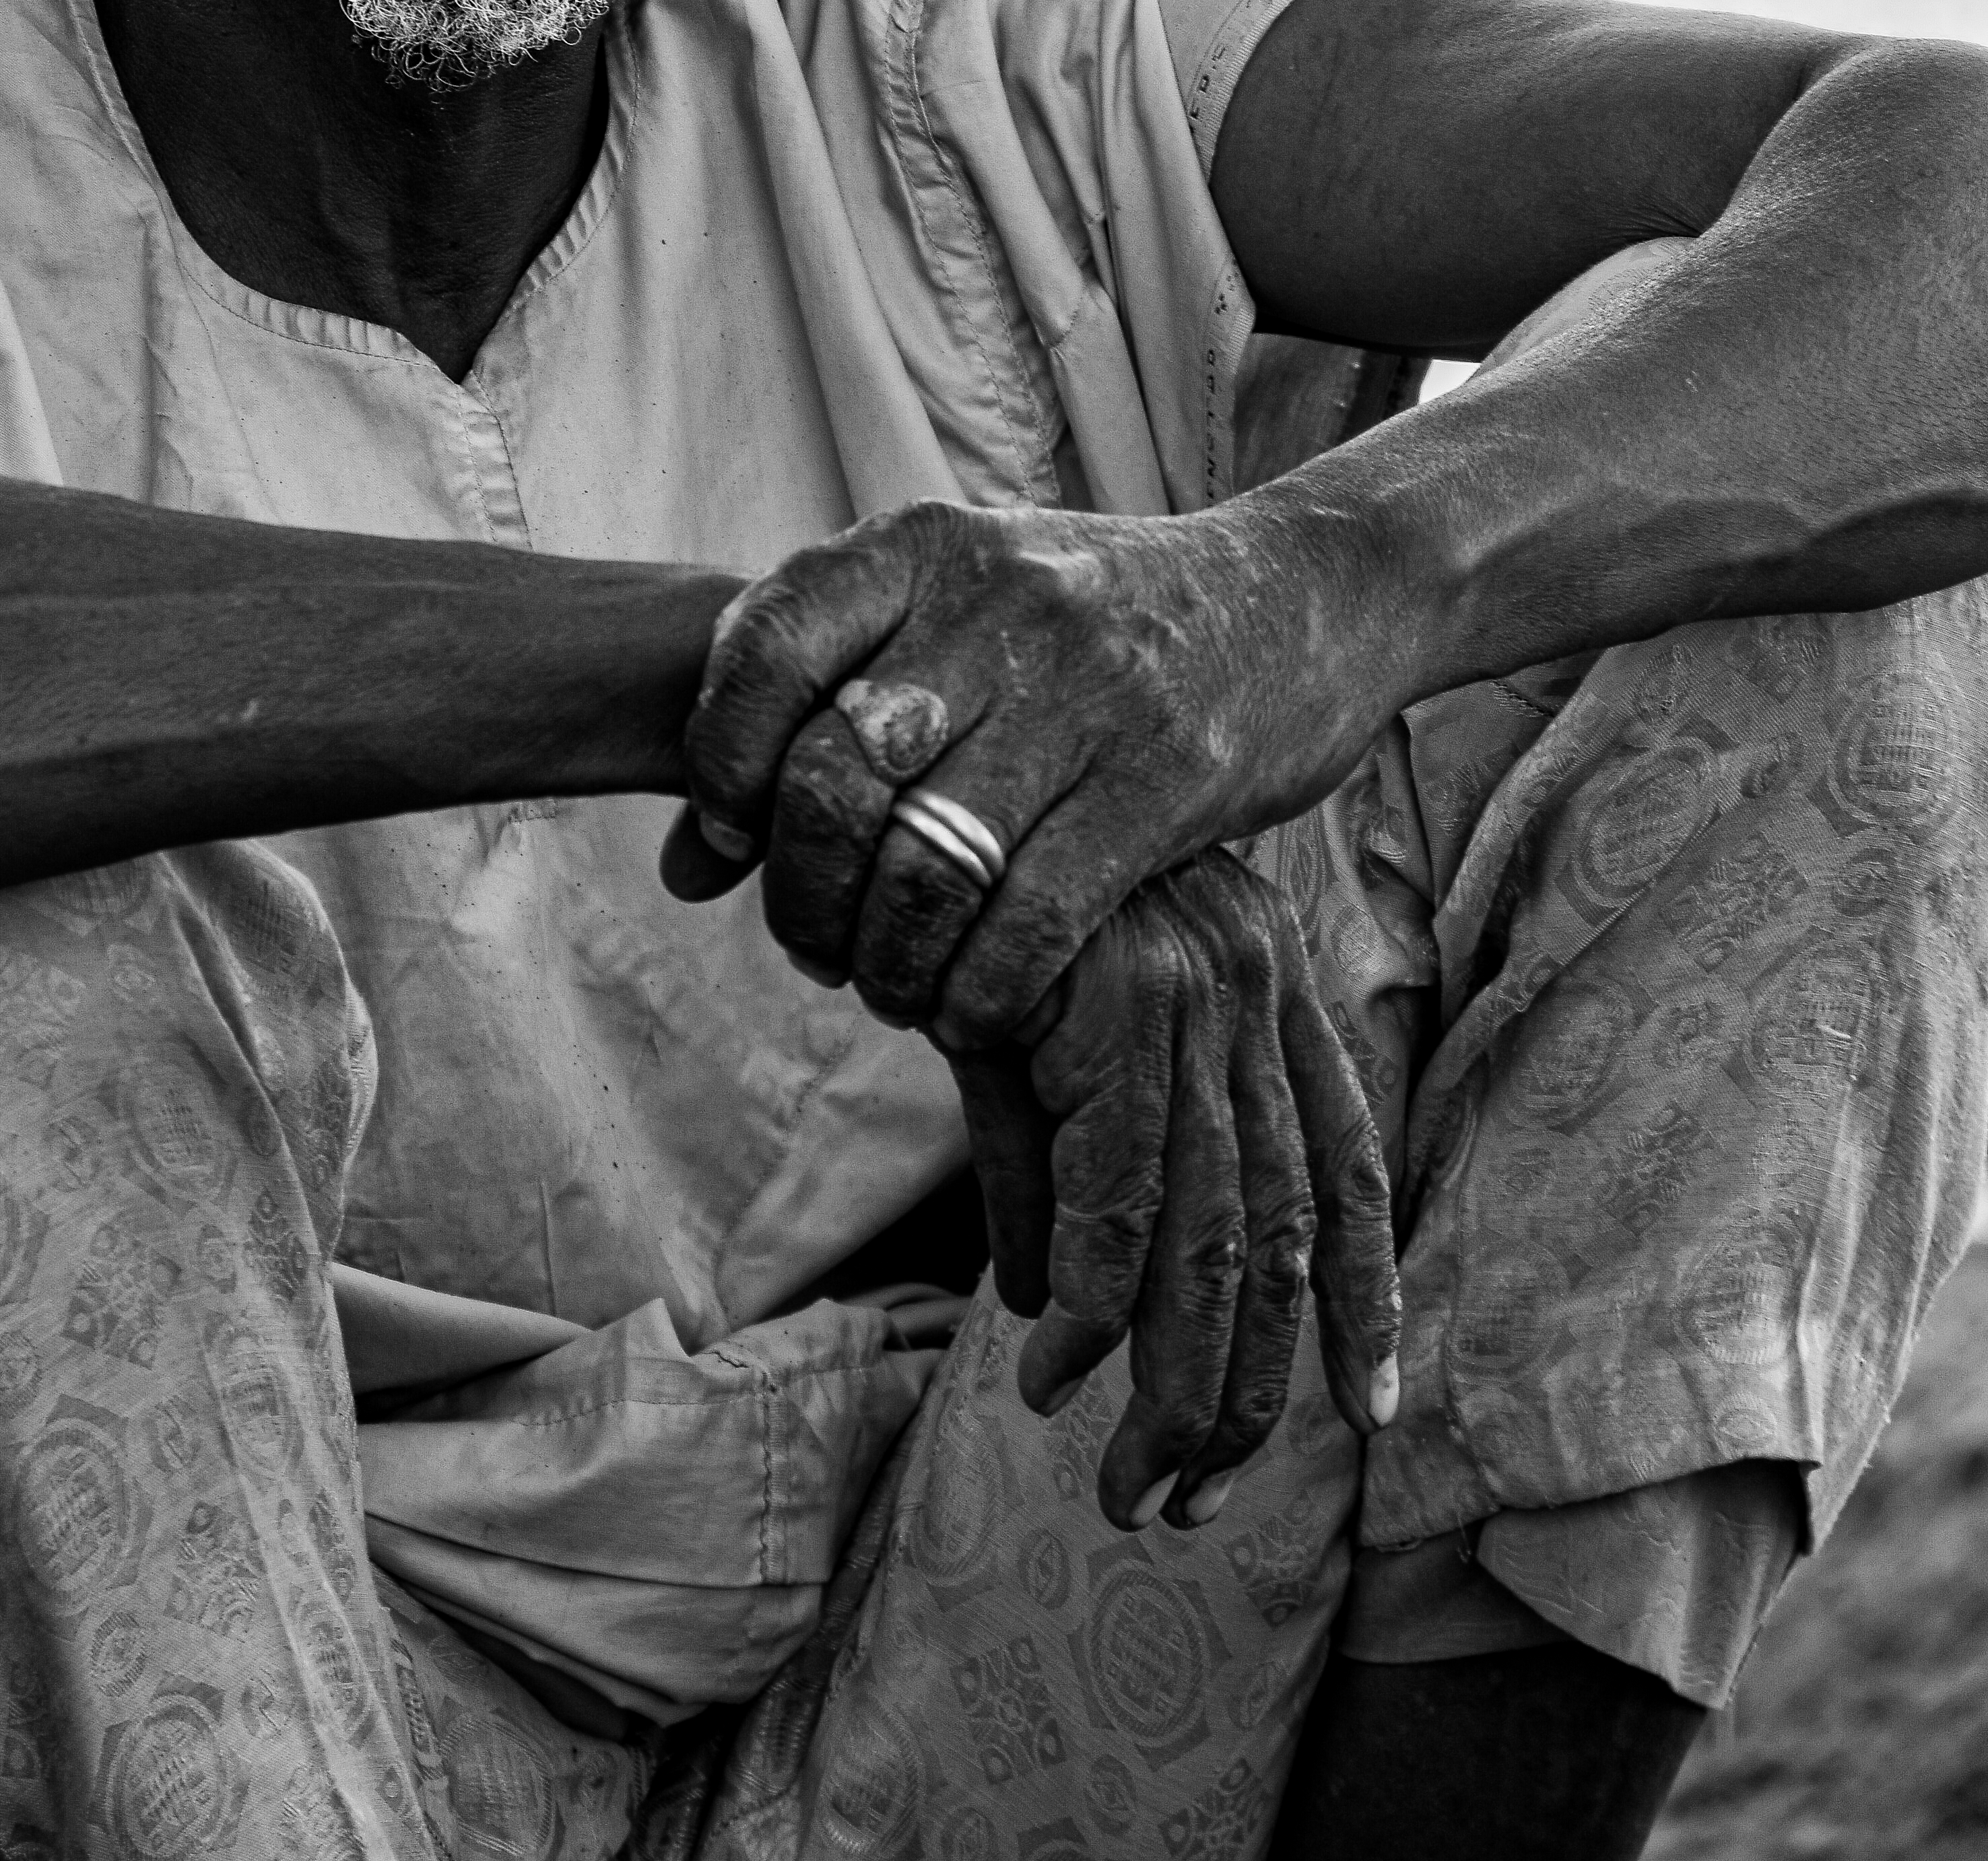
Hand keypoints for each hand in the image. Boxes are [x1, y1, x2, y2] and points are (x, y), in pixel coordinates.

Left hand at [660, 495, 1378, 1047]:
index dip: (720, 767)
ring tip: (895, 985)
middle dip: (801, 895)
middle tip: (817, 946)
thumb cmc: (1097, 625)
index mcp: (926, 547)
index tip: (733, 841)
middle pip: (832, 778)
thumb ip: (823, 710)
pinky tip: (978, 1006)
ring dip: (886, 963)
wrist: (1303, 593)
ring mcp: (1085, 693)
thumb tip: (684, 866)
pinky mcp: (1164, 783)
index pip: (764, 650)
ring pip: (922, 867)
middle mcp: (996, 604)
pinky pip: (1030, 923)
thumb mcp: (963, 616)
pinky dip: (981, 992)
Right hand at [944, 852, 1399, 1529]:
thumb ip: (1052, 1170)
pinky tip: (1050, 1372)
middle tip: (1200, 1502)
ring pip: (1216, 1245)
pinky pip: (1120, 1208)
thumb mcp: (1032, 1036)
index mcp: (1261, 977)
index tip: (1371, 1409)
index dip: (1364, 1293)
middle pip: (1285, 1234)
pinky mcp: (1116, 1015)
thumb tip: (1050, 1311)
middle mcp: (1250, 986)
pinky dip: (1094, 1314)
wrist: (907, 775)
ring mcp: (1190, 999)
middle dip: (1254, 1389)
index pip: (1346, 1163)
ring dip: (1177, 1390)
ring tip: (1133, 1487)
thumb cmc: (962, 895)